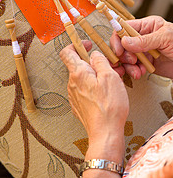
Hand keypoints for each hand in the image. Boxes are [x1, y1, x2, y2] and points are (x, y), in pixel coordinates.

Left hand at [60, 41, 128, 177]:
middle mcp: (71, 83)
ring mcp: (73, 96)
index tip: (87, 45)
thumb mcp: (110, 76)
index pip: (67, 52)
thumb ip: (100, 61)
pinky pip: (83, 91)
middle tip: (107, 68)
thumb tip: (94, 55)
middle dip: (91, 64)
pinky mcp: (78, 106)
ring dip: (93, 77)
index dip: (76, 45)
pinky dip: (92, 88)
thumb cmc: (109, 106)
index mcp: (78, 73)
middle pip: (77, 66)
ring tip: (108, 83)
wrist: (105, 132)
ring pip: (81, 79)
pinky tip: (104, 95)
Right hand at [110, 16, 172, 78]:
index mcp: (147, 26)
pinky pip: (132, 67)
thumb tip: (124, 41)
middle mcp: (142, 38)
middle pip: (121, 44)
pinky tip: (140, 73)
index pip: (124, 28)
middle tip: (131, 61)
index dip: (118, 39)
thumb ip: (144, 40)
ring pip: (125, 58)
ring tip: (136, 71)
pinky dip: (133, 71)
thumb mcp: (165, 39)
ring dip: (128, 66)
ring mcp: (143, 51)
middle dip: (123, 55)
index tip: (118, 50)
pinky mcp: (145, 63)